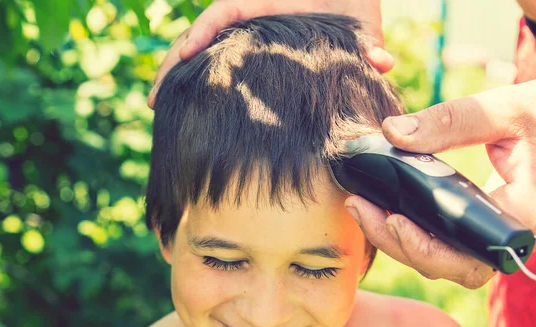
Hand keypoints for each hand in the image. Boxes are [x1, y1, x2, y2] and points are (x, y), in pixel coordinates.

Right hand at [147, 0, 393, 107]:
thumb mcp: (358, 17)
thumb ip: (367, 40)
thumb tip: (381, 63)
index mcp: (266, 6)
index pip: (225, 13)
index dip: (203, 31)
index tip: (187, 55)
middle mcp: (250, 22)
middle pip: (201, 37)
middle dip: (175, 65)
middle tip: (154, 101)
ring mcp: (248, 38)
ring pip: (204, 52)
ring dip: (179, 76)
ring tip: (160, 107)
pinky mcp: (253, 55)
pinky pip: (221, 65)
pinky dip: (204, 82)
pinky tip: (192, 107)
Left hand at [345, 75, 535, 288]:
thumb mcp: (507, 108)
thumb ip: (451, 120)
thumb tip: (392, 131)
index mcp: (526, 213)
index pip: (472, 256)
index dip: (429, 249)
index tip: (393, 219)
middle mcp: (511, 236)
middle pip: (449, 265)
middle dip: (399, 244)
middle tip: (359, 208)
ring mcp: (499, 234)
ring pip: (445, 259)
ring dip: (400, 240)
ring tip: (362, 207)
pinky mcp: (487, 225)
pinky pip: (447, 241)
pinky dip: (414, 229)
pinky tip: (385, 206)